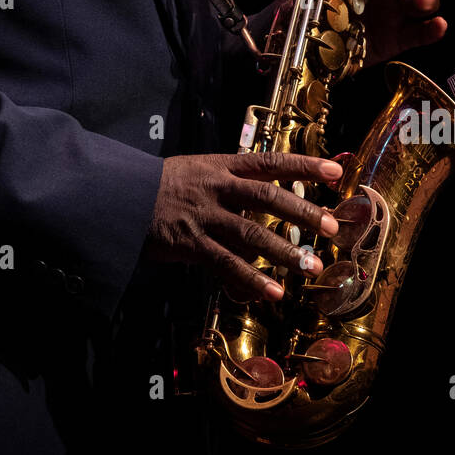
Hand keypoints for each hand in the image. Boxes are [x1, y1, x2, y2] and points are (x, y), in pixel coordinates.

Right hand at [142, 151, 341, 302]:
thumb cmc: (162, 185)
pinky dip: (251, 279)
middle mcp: (217, 188)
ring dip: (284, 251)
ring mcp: (204, 216)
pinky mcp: (191, 243)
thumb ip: (231, 182)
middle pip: (267, 196)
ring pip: (251, 233)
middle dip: (302, 212)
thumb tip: (266, 193)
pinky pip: (226, 264)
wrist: (119, 195)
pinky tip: (272, 292)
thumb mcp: (198, 170)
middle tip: (330, 227)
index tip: (335, 173)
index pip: (270, 162)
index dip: (304, 166)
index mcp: (222, 166)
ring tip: (311, 267)